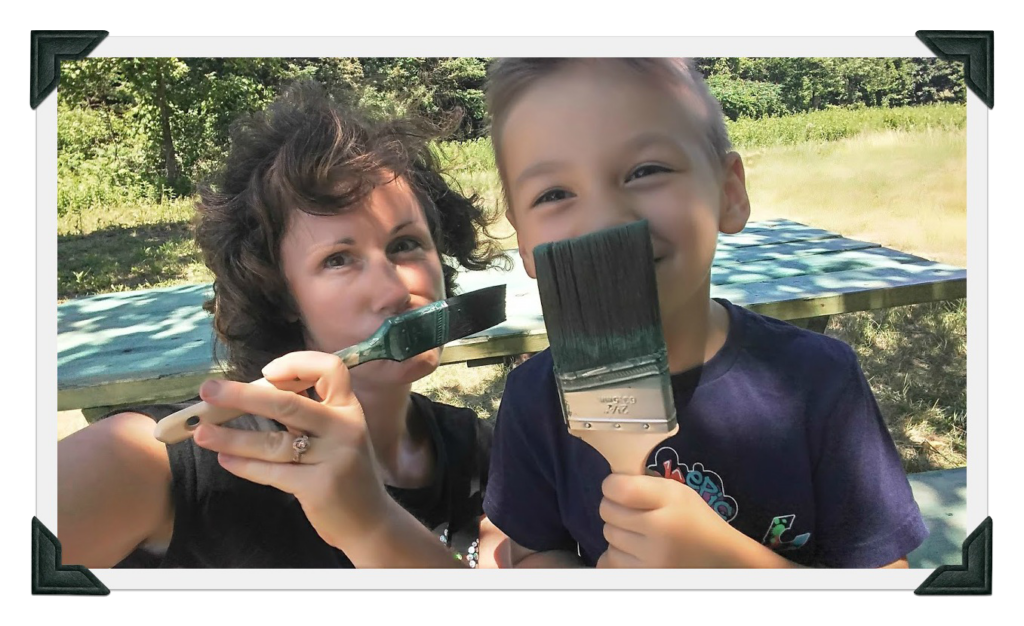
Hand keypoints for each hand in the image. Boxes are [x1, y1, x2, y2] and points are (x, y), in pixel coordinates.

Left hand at [191, 351, 389, 550]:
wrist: (371, 522)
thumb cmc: (347, 472)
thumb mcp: (339, 435)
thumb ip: (308, 415)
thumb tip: (253, 394)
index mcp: (349, 409)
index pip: (330, 368)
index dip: (296, 364)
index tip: (267, 373)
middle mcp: (345, 428)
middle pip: (288, 402)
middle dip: (242, 395)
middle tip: (208, 392)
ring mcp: (333, 458)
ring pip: (272, 441)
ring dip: (231, 436)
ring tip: (201, 433)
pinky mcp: (318, 487)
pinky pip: (272, 471)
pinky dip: (244, 465)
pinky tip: (225, 459)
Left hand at [595, 474, 744, 567]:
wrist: (719, 557)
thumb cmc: (693, 519)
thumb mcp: (676, 491)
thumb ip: (643, 484)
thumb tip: (607, 486)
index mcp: (670, 500)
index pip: (619, 489)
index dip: (611, 485)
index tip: (617, 488)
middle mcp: (660, 529)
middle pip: (607, 511)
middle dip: (614, 507)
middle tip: (631, 511)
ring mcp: (652, 557)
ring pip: (607, 536)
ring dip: (617, 532)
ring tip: (637, 532)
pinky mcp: (645, 576)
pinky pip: (608, 561)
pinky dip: (616, 555)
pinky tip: (633, 551)